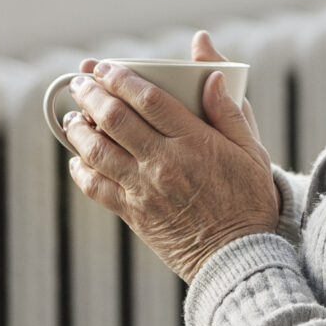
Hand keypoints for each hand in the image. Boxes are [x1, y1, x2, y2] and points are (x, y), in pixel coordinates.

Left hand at [63, 36, 279, 280]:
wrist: (238, 258)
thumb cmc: (249, 200)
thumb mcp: (252, 150)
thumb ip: (230, 110)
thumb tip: (212, 75)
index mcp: (194, 141)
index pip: (148, 98)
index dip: (122, 77)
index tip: (107, 67)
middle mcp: (163, 163)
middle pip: (115, 118)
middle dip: (92, 94)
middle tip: (81, 81)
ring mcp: (144, 190)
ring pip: (97, 150)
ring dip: (78, 128)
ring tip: (73, 116)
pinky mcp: (133, 214)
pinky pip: (95, 187)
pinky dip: (80, 169)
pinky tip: (77, 157)